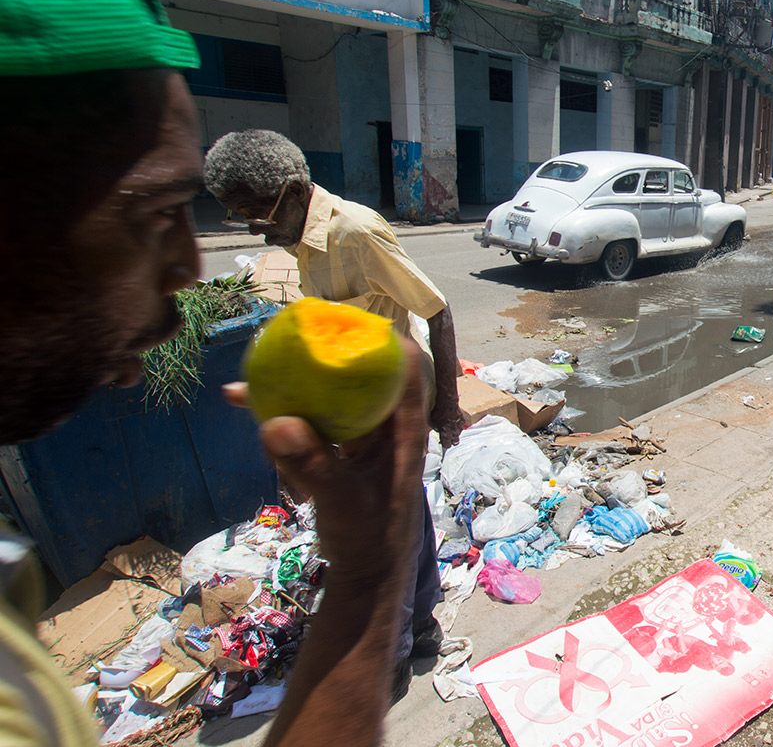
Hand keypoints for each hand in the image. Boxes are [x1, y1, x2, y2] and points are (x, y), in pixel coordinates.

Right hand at [223, 336, 425, 582]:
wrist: (367, 576)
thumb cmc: (370, 538)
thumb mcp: (341, 501)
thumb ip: (312, 465)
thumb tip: (274, 424)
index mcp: (403, 428)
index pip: (402, 364)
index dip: (375, 337)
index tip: (336, 321)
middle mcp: (383, 424)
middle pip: (357, 373)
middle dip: (319, 357)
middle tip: (279, 339)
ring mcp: (359, 436)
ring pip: (328, 396)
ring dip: (291, 388)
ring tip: (247, 387)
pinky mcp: (337, 451)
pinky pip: (310, 421)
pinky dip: (282, 415)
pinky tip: (243, 404)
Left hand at [430, 397, 463, 449]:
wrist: (447, 404)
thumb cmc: (439, 412)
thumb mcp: (434, 422)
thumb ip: (437, 429)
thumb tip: (439, 431)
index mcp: (446, 435)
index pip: (447, 445)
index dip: (445, 444)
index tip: (443, 441)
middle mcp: (454, 433)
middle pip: (455, 442)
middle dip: (451, 441)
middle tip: (448, 437)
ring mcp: (459, 427)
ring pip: (458, 434)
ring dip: (455, 433)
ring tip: (451, 428)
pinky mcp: (463, 421)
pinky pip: (461, 426)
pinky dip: (458, 426)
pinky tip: (455, 422)